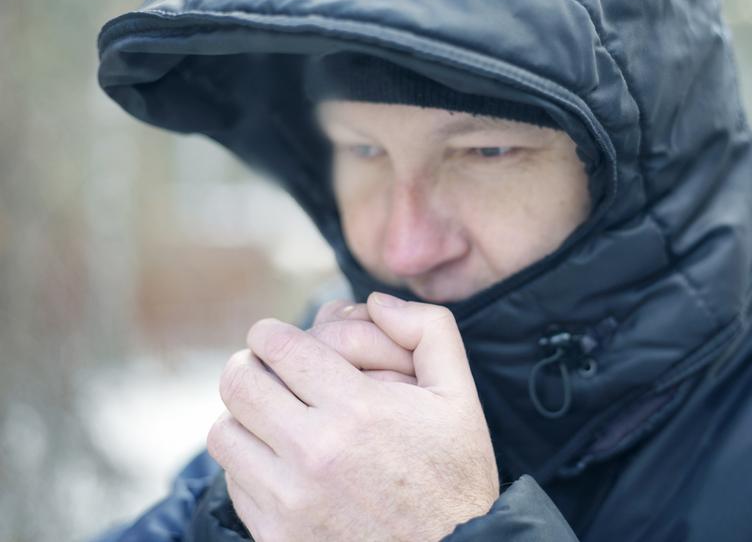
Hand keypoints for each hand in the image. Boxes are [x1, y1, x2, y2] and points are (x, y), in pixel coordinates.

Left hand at [207, 292, 499, 541]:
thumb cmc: (455, 478)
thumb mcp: (461, 398)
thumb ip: (429, 331)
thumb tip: (379, 301)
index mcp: (357, 410)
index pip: (279, 347)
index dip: (270, 332)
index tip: (274, 336)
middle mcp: (315, 452)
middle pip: (239, 383)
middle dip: (248, 364)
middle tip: (264, 368)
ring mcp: (289, 499)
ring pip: (224, 432)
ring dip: (242, 415)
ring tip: (268, 414)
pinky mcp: (276, 535)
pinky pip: (234, 481)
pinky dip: (248, 461)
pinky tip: (279, 459)